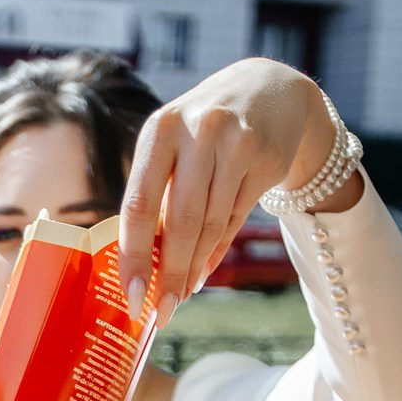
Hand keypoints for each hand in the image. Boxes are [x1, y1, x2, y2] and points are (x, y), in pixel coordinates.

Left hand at [120, 58, 359, 320]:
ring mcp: (236, 144)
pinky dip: (217, 250)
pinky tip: (204, 270)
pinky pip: (236, 218)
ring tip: (181, 295)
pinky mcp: (266, 158)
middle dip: (170, 273)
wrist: (270, 90)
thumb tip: (138, 263)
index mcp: (159, 130)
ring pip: (211, 224)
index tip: (131, 295)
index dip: (134, 255)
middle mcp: (197, 133)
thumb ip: (156, 192)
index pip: (139, 204)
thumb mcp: (173, 145)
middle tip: (161, 310)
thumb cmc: (204, 130)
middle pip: (180, 221)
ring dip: (194, 267)